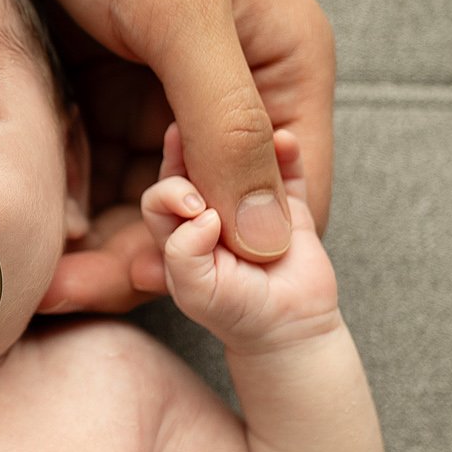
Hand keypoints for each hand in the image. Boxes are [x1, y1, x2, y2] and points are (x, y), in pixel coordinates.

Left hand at [0, 0, 335, 317]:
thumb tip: (273, 241)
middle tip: (63, 291)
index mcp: (283, 65)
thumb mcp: (177, 7)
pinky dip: (64, 210)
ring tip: (30, 274)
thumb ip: (226, 122)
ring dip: (94, 249)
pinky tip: (23, 229)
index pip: (287, 200)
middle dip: (144, 262)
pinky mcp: (91, 95)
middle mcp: (227, 91)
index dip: (235, 258)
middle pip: (205, 218)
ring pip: (139, 210)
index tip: (164, 286)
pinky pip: (88, 179)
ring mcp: (154, 96)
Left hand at [140, 121, 339, 352]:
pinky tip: (285, 140)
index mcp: (178, 230)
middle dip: (196, 147)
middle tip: (205, 136)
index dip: (172, 191)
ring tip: (247, 123)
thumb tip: (203, 213)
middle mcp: (210, 208)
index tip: (195, 207)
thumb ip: (184, 254)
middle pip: (195, 166)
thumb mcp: (196, 291)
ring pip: (241, 160)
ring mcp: (250, 202)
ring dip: (243, 138)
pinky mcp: (289, 203)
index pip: (162, 197)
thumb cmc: (235, 313)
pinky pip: (288, 171)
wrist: (289, 327)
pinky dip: (287, 153)